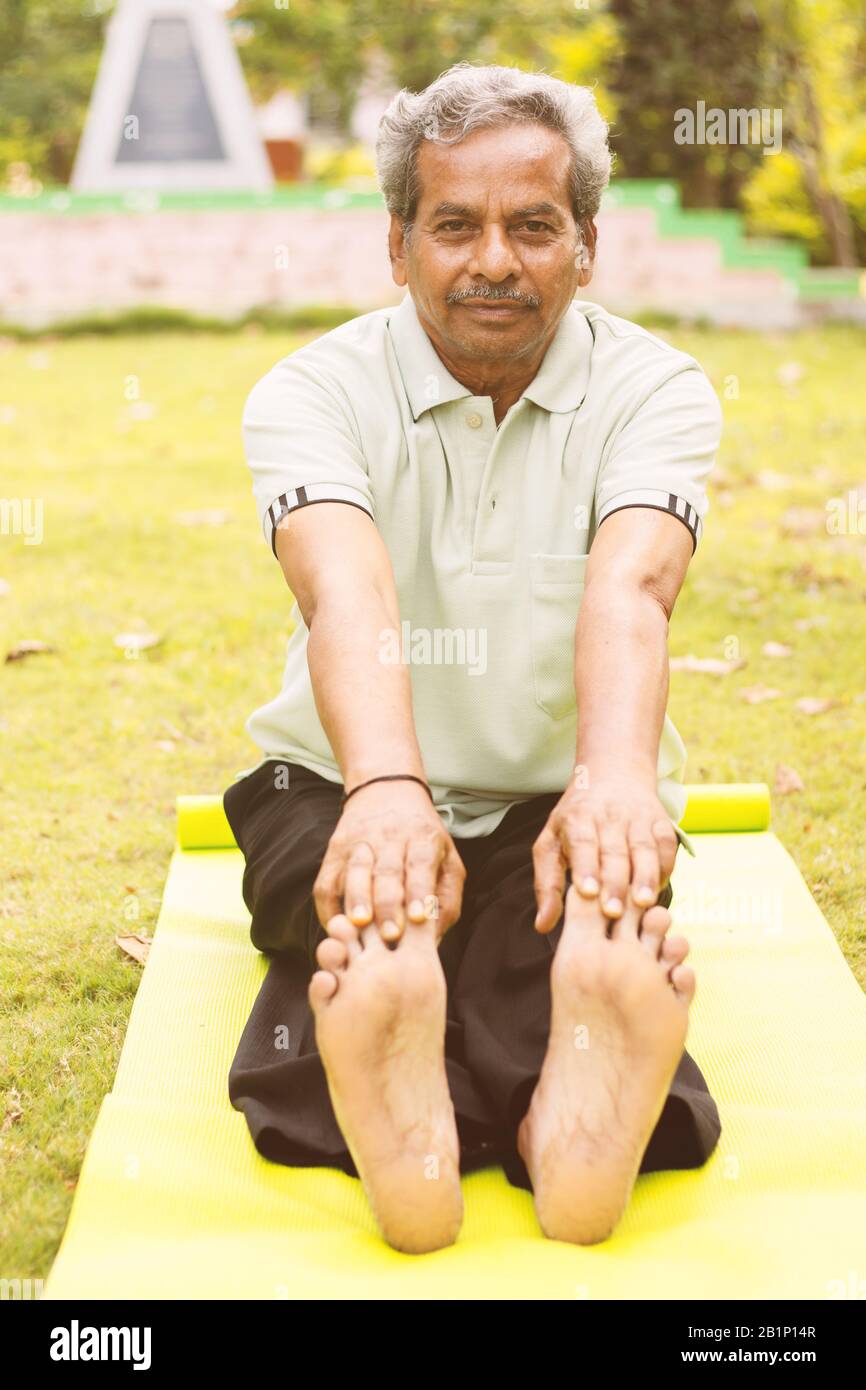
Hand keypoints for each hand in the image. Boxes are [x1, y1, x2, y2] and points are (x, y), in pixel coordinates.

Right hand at [313, 780, 465, 944]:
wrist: (385, 791)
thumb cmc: (423, 838)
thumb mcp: (447, 859)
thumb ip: (446, 898)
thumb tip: (433, 939)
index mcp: (422, 838)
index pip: (420, 864)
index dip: (419, 891)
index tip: (419, 918)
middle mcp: (390, 837)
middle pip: (387, 872)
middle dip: (388, 905)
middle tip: (390, 934)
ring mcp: (359, 842)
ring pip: (355, 872)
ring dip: (356, 900)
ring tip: (358, 925)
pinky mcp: (335, 851)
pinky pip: (326, 881)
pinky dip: (328, 906)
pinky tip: (336, 926)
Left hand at [533, 776, 678, 931]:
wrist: (613, 772)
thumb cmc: (575, 820)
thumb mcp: (551, 842)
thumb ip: (547, 884)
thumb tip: (543, 925)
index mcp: (577, 818)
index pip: (582, 842)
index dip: (585, 867)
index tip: (587, 893)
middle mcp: (608, 815)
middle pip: (613, 850)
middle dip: (614, 882)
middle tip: (613, 912)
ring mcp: (637, 817)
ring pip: (644, 847)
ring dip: (645, 875)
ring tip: (644, 903)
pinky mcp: (660, 820)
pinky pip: (666, 844)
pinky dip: (665, 866)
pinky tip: (658, 888)